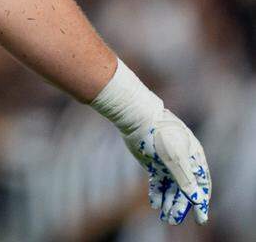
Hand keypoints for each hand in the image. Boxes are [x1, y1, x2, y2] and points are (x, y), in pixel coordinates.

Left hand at [123, 109, 211, 224]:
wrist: (138, 118)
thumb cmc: (162, 136)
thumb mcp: (176, 160)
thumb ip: (185, 180)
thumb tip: (197, 199)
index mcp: (195, 160)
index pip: (201, 186)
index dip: (201, 203)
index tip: (200, 219)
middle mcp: (183, 163)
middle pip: (184, 190)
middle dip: (180, 206)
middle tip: (173, 220)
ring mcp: (168, 164)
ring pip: (170, 188)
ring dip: (168, 202)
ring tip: (164, 217)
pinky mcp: (153, 163)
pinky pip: (158, 182)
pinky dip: (157, 193)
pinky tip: (155, 204)